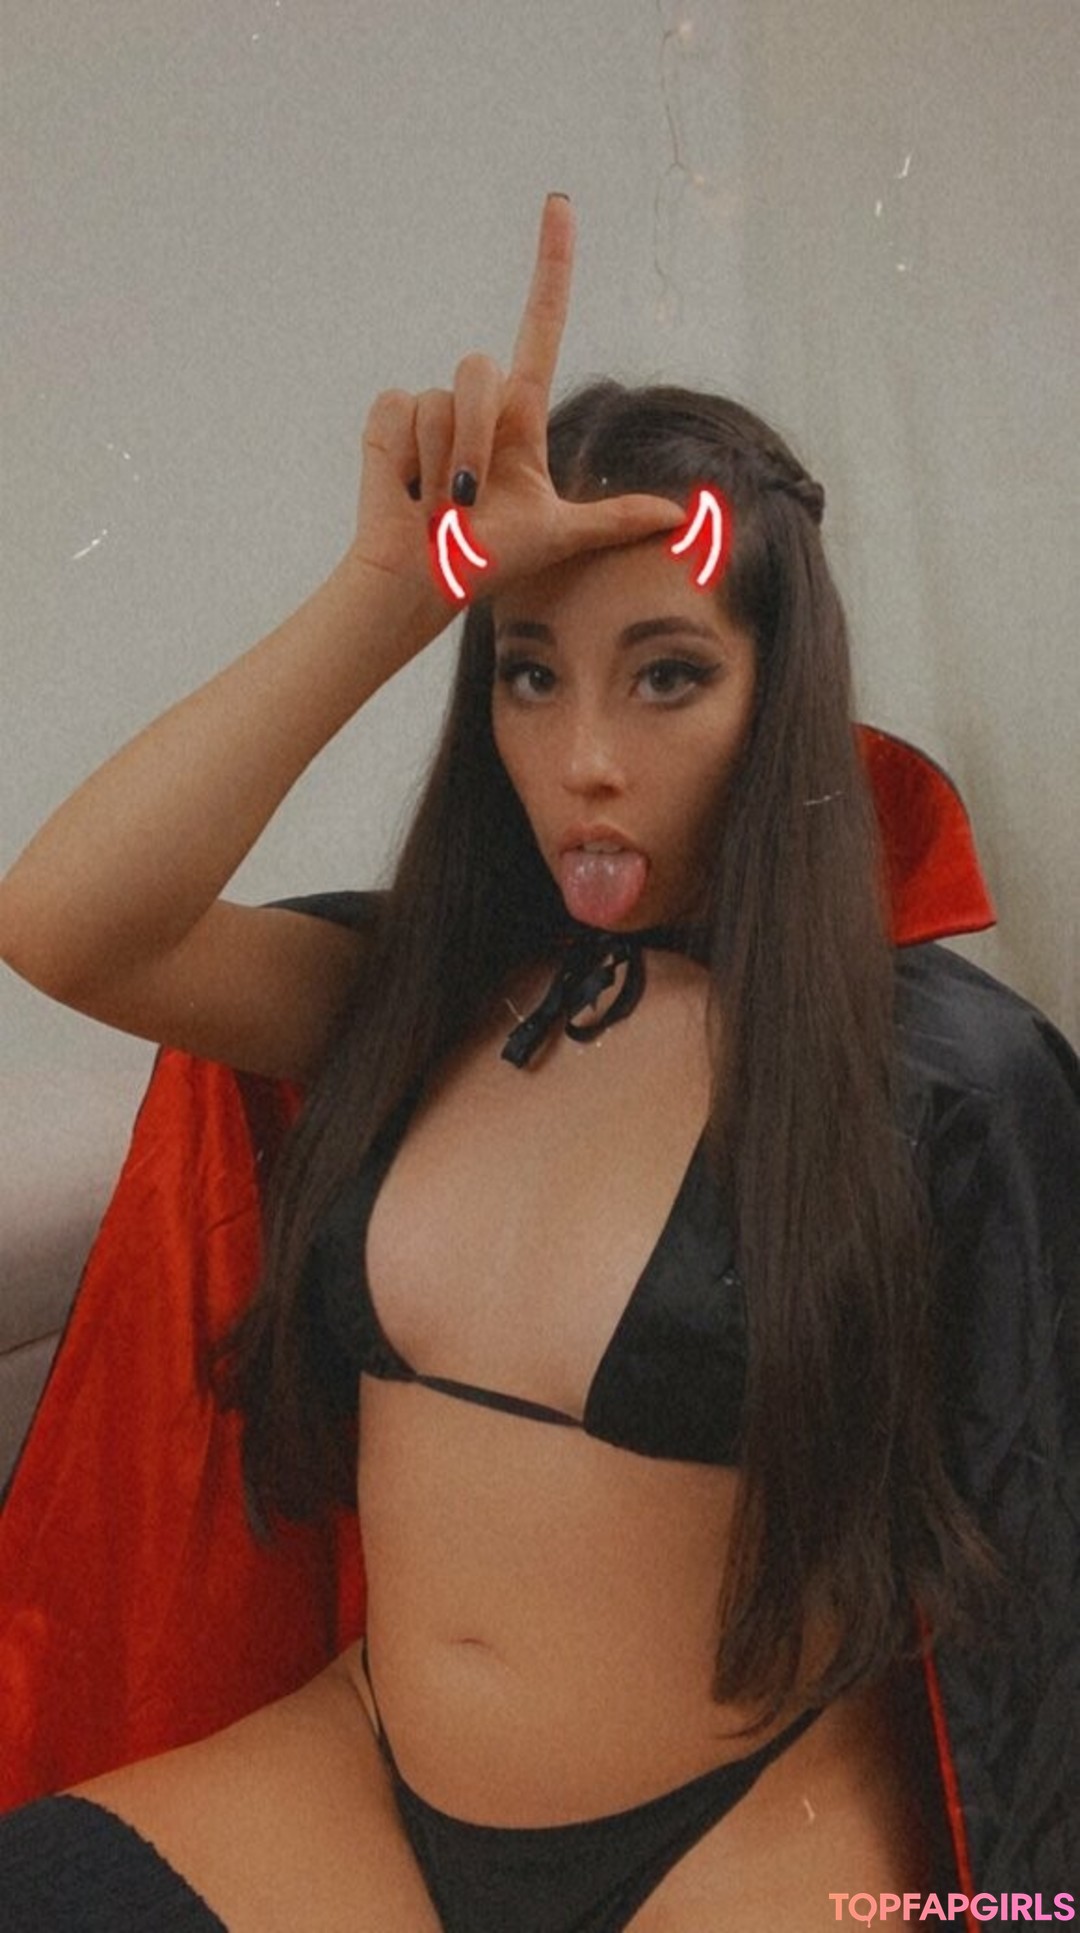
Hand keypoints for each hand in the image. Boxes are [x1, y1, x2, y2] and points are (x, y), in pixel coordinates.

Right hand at [349, 196, 685, 610]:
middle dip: (478, 436)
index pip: (541, 325)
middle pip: (483, 368)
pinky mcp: (389, 415)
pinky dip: (406, 458)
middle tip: (471, 495)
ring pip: (442, 398)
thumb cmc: (488, 559)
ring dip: (443, 458)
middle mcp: (478, 401)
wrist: (426, 580)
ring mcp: (430, 406)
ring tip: (440, 501)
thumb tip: (682, 517)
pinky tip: (405, 488)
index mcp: (521, 416)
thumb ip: (614, 519)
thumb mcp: (558, 536)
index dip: (551, 267)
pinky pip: (401, 409)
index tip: (560, 206)